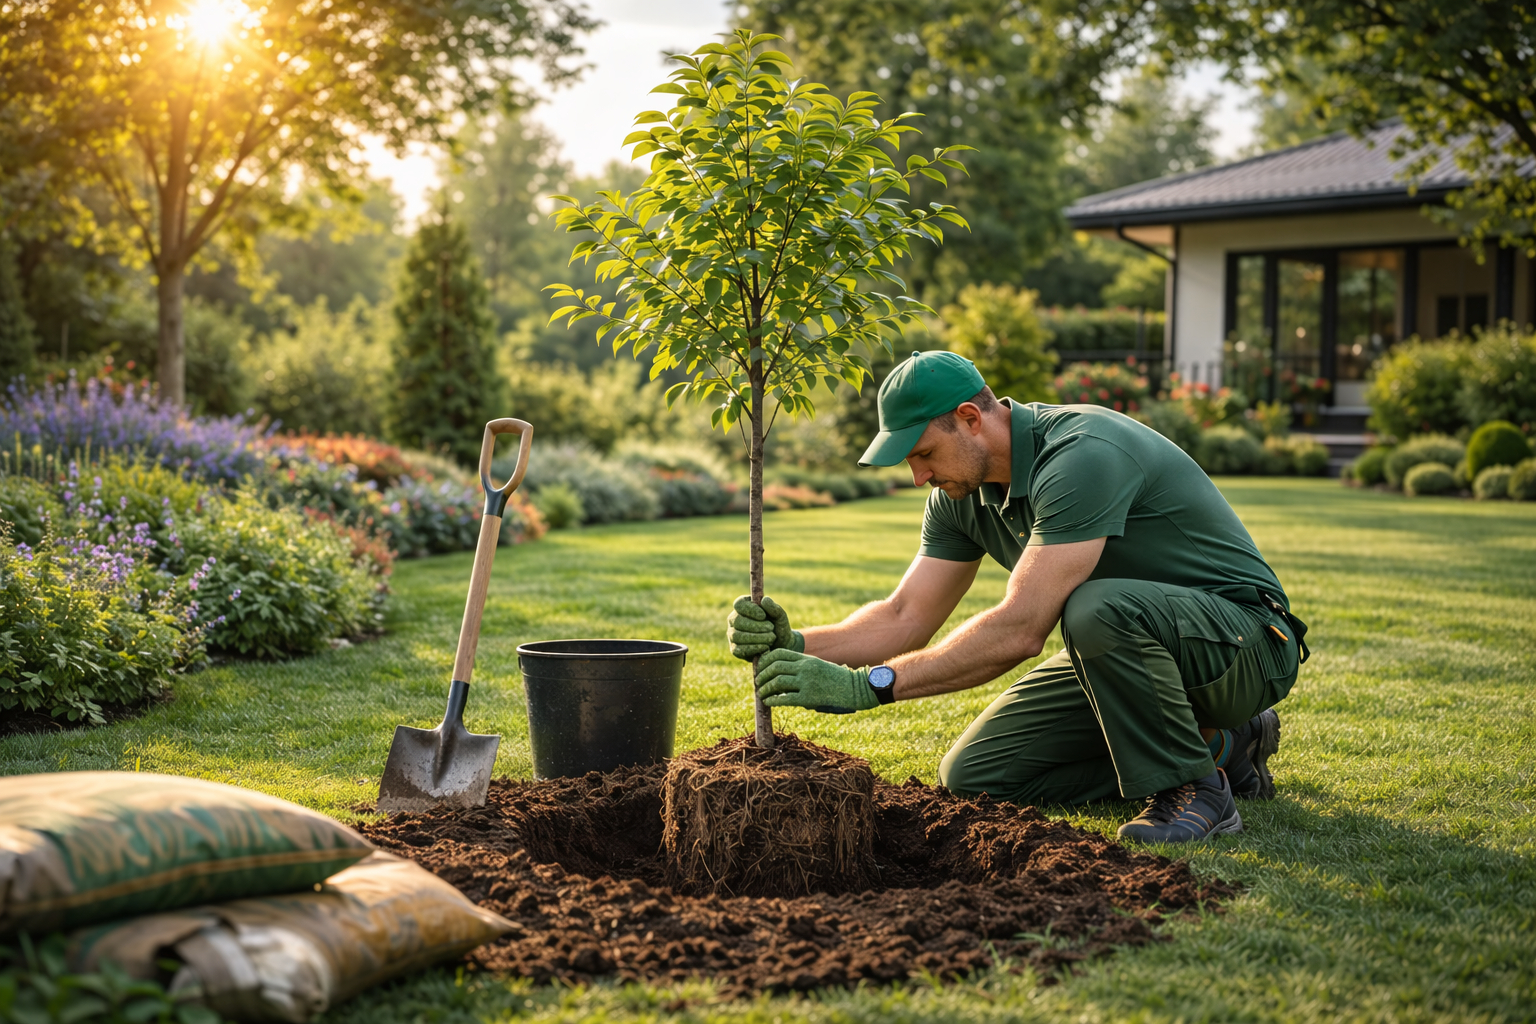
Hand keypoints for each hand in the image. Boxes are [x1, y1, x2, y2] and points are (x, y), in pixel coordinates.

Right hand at [726, 595, 803, 660]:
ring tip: (771, 638)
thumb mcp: (780, 617)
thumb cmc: (778, 627)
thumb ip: (774, 608)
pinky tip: (765, 647)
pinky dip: (753, 648)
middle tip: (771, 628)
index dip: (750, 609)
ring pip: (737, 635)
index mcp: (744, 607)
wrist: (781, 645)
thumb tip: (764, 600)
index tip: (763, 615)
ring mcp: (732, 635)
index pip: (739, 604)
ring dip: (756, 637)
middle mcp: (734, 620)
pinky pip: (738, 649)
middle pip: (737, 620)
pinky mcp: (735, 649)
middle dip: (756, 625)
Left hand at [754, 649, 878, 713]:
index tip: (760, 667)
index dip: (765, 660)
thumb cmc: (835, 678)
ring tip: (762, 694)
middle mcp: (805, 668)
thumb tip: (779, 672)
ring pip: (777, 682)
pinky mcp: (809, 698)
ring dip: (765, 689)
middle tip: (758, 682)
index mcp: (806, 658)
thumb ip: (800, 666)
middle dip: (762, 675)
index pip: (778, 653)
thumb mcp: (817, 665)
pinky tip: (768, 702)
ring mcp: (807, 683)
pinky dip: (773, 700)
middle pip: (774, 667)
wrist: (855, 688)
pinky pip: (785, 699)